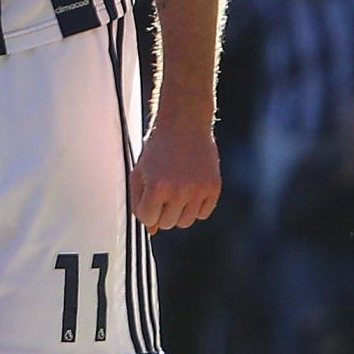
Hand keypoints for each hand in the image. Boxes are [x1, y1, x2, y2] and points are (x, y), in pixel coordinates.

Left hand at [130, 116, 221, 232]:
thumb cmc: (158, 147)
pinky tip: (191, 188)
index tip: (149, 196)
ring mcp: (199, 190)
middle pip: (167, 224)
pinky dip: (196, 207)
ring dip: (179, 212)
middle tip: (163, 191)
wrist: (184, 124)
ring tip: (176, 191)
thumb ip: (139, 202)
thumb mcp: (139, 172)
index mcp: (157, 187)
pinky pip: (204, 214)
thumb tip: (151, 230)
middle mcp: (179, 191)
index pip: (148, 220)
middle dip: (161, 212)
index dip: (147, 210)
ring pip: (186, 222)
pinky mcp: (214, 187)